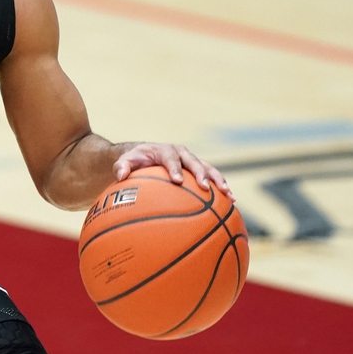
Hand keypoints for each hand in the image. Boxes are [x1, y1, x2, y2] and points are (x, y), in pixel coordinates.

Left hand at [113, 142, 233, 199]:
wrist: (145, 156)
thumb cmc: (134, 161)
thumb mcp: (125, 161)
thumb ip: (122, 166)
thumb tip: (120, 175)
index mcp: (164, 150)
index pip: (170, 157)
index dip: (175, 167)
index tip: (177, 180)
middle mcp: (181, 153)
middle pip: (194, 161)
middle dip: (200, 173)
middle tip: (204, 187)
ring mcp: (192, 161)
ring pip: (209, 169)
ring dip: (218, 181)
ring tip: (229, 196)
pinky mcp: (199, 170)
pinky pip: (213, 179)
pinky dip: (222, 189)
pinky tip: (232, 204)